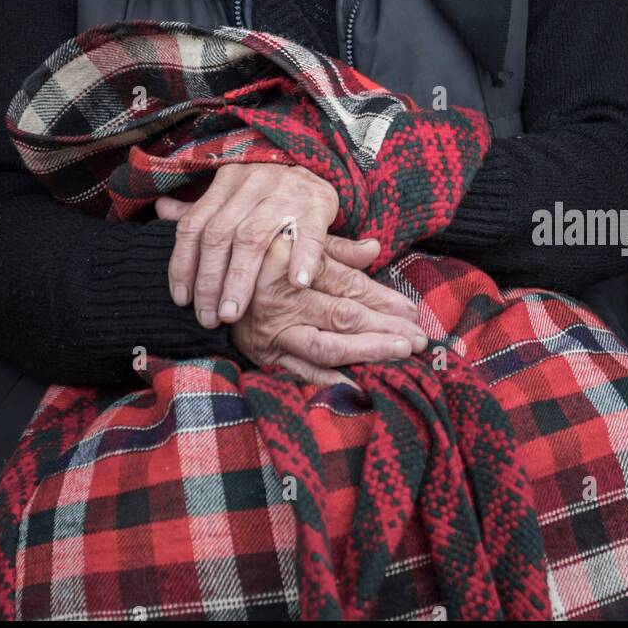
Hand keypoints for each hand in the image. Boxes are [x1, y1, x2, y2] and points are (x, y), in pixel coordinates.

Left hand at [155, 162, 342, 328]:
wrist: (314, 163)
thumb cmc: (266, 188)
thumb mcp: (232, 191)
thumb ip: (200, 208)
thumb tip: (160, 208)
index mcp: (225, 181)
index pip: (195, 225)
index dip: (184, 264)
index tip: (182, 300)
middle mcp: (251, 183)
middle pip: (221, 235)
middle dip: (210, 280)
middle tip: (210, 318)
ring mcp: (285, 192)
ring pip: (254, 236)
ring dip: (240, 278)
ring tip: (232, 313)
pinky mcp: (318, 202)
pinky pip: (309, 232)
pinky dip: (301, 258)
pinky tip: (295, 284)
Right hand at [230, 232, 428, 387]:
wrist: (207, 282)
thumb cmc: (261, 256)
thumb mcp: (297, 242)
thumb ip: (338, 248)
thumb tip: (375, 249)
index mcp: (298, 268)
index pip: (350, 286)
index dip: (384, 299)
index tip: (412, 311)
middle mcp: (286, 300)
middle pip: (345, 316)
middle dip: (386, 328)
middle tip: (420, 338)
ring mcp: (275, 331)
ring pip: (328, 346)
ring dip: (368, 352)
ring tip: (400, 354)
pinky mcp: (264, 355)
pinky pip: (301, 371)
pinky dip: (330, 381)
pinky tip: (359, 385)